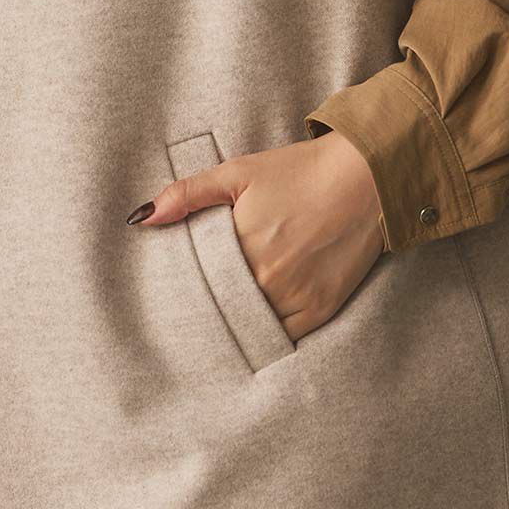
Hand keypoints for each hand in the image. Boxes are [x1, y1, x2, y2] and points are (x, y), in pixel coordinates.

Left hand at [129, 129, 385, 340]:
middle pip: (223, 310)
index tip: (169, 306)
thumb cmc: (299, 171)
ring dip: (236, 327)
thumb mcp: (239, 172)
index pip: (198, 286)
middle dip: (206, 314)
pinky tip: (254, 328)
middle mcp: (267, 278)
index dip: (184, 295)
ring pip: (252, 327)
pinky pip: (284, 337)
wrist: (366, 176)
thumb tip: (141, 218)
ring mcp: (296, 297)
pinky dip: (268, 335)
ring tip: (218, 329)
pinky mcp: (322, 309)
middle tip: (183, 328)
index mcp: (241, 246)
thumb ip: (188, 194)